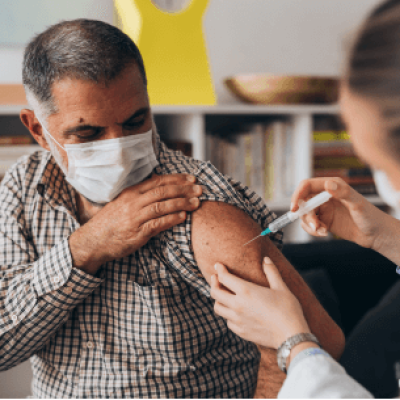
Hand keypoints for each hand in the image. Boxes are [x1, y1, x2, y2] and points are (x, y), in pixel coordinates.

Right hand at [69, 173, 201, 274]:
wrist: (93, 241)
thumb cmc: (111, 222)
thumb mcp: (123, 203)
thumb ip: (140, 195)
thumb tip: (160, 186)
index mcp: (131, 192)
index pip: (158, 181)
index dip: (177, 179)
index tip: (192, 179)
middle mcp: (133, 202)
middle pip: (163, 191)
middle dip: (184, 190)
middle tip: (200, 189)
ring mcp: (135, 217)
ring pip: (162, 206)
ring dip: (182, 203)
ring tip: (196, 203)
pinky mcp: (137, 233)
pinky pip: (157, 224)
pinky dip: (171, 219)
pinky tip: (183, 217)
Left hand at [211, 257, 310, 349]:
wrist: (291, 337)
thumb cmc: (288, 310)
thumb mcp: (281, 287)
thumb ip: (271, 272)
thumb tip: (266, 259)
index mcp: (246, 291)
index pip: (224, 278)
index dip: (219, 270)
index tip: (218, 265)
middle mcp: (237, 305)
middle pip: (215, 293)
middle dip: (213, 283)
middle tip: (215, 277)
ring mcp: (237, 320)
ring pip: (218, 308)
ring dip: (218, 299)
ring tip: (222, 294)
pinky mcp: (241, 332)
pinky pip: (227, 321)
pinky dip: (227, 314)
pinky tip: (233, 311)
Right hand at [291, 178, 390, 249]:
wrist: (376, 235)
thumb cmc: (370, 216)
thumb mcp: (357, 203)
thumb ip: (342, 192)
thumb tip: (327, 183)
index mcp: (331, 186)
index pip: (307, 186)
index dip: (297, 195)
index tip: (294, 208)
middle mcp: (325, 196)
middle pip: (303, 202)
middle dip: (305, 215)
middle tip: (315, 225)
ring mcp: (323, 209)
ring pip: (305, 215)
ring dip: (309, 224)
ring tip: (322, 231)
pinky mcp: (323, 221)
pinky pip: (310, 225)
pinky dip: (313, 230)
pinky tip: (325, 233)